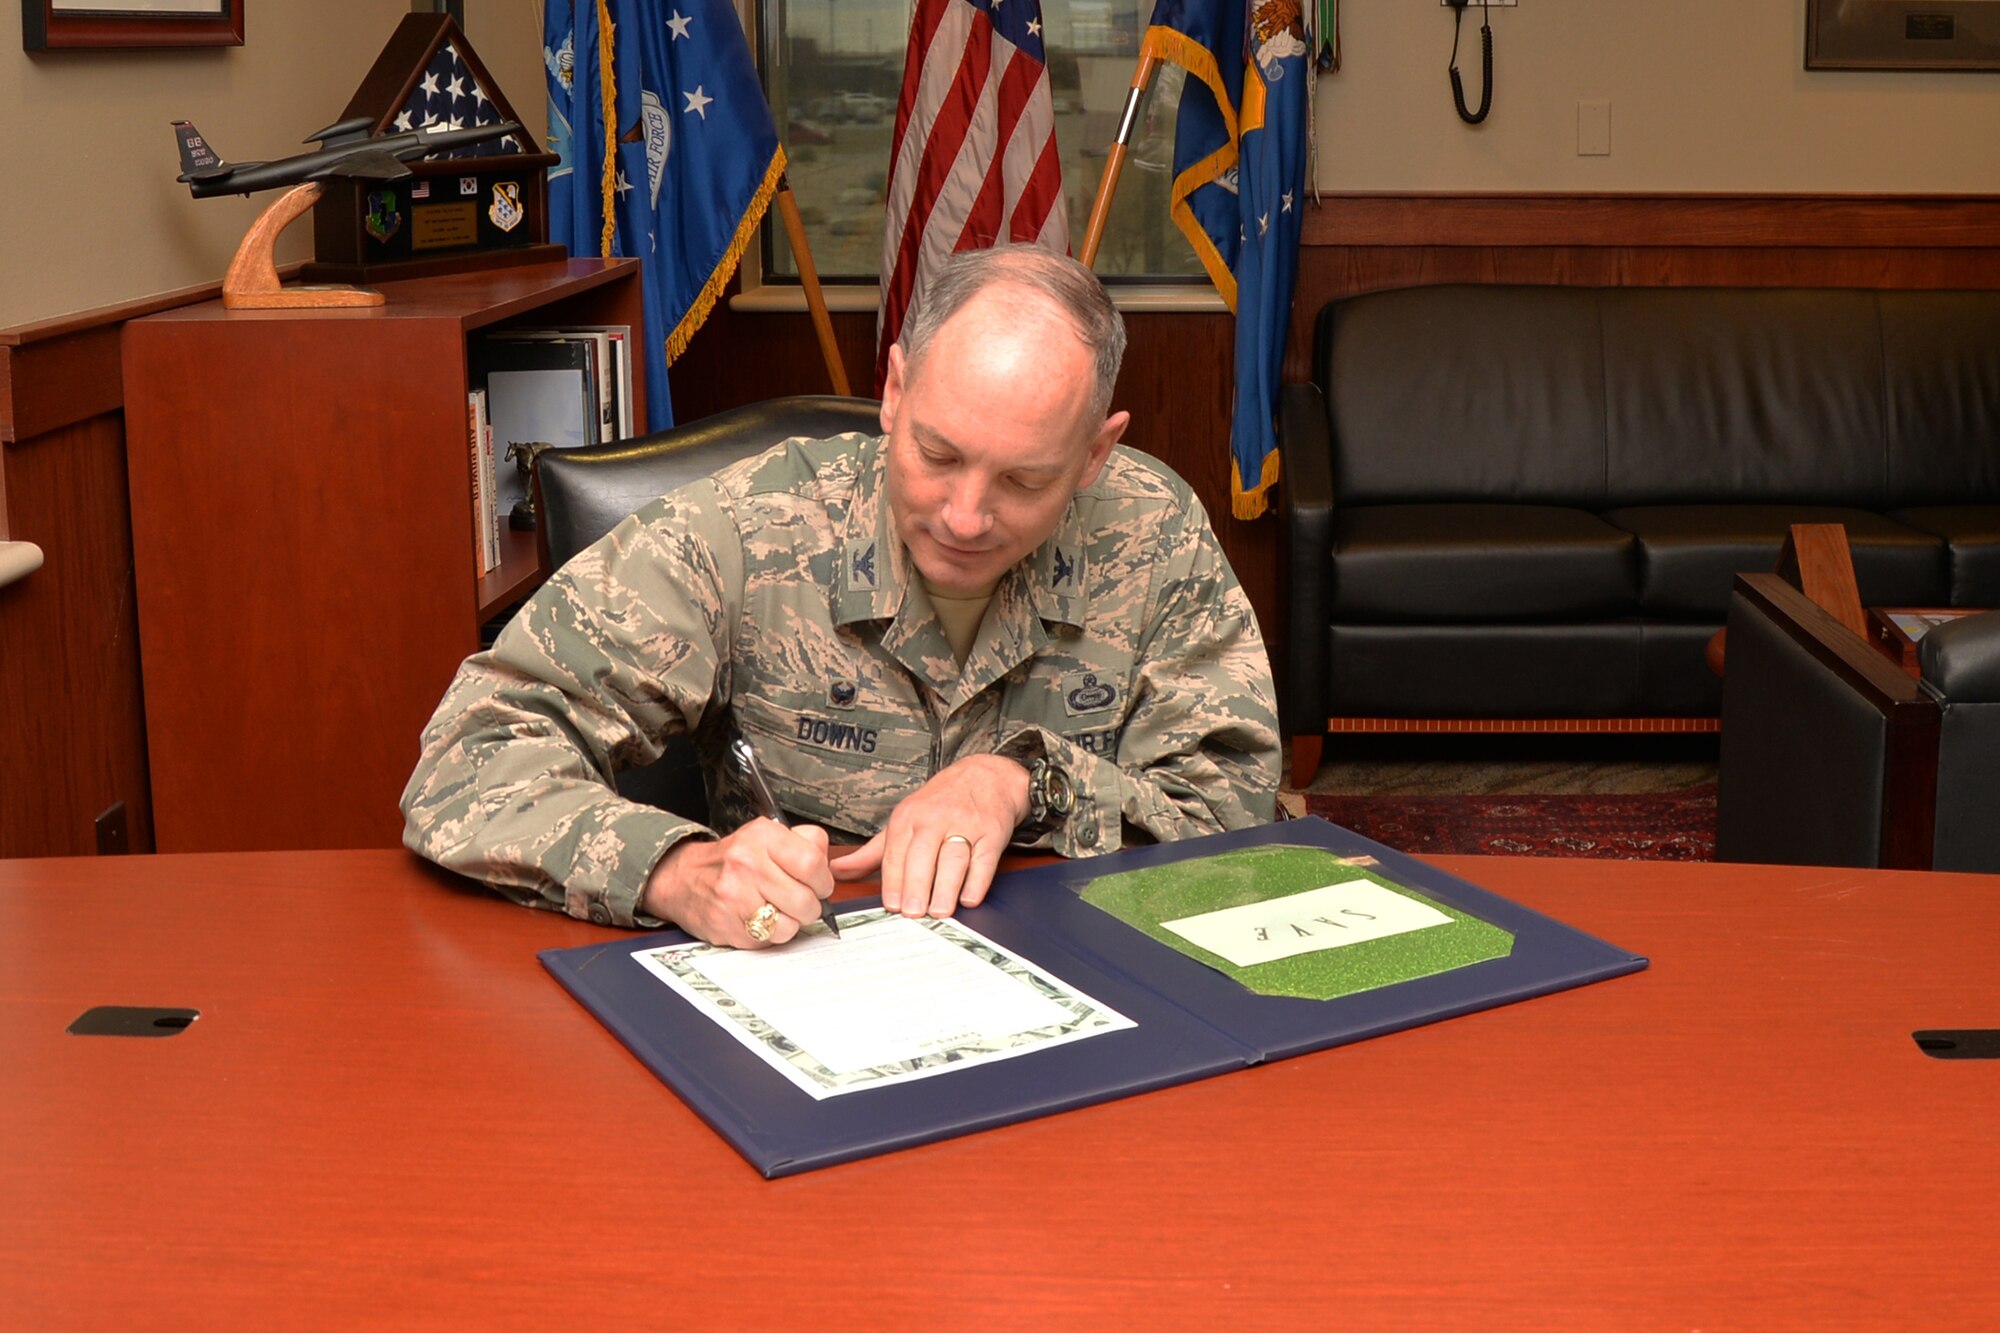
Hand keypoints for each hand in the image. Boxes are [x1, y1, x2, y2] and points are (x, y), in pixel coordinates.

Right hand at [641, 819, 833, 947]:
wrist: (682, 878)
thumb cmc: (733, 859)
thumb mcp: (766, 835)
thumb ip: (804, 842)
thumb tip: (828, 866)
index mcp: (762, 835)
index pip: (813, 863)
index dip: (823, 881)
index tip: (818, 885)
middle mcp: (746, 863)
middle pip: (806, 900)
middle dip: (809, 906)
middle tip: (797, 901)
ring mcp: (734, 896)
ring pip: (790, 926)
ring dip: (790, 923)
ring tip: (776, 910)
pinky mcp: (726, 925)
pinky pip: (769, 940)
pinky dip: (770, 935)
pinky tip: (757, 920)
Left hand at [829, 754, 1029, 917]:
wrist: (986, 777)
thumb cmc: (940, 804)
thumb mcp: (904, 820)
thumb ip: (872, 853)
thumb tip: (836, 872)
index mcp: (908, 817)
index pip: (896, 852)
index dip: (893, 880)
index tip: (892, 905)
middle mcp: (935, 818)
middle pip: (923, 854)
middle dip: (917, 885)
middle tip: (914, 913)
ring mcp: (966, 824)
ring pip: (953, 857)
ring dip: (946, 886)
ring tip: (939, 911)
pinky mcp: (992, 832)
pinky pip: (984, 858)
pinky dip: (978, 880)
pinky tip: (968, 898)